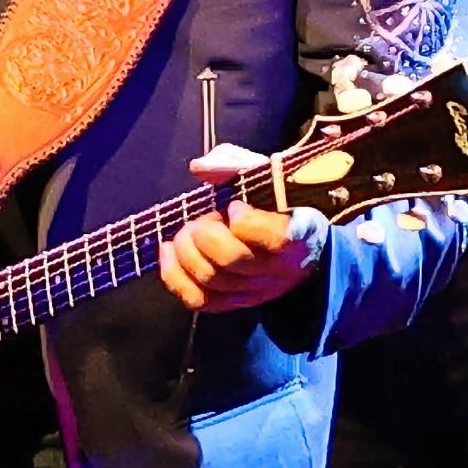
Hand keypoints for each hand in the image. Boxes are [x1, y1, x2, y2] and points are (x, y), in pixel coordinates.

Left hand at [158, 144, 324, 311]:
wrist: (298, 248)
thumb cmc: (280, 204)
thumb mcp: (269, 176)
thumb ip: (237, 164)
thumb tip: (199, 168)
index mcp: (298, 235)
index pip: (275, 238)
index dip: (246, 221)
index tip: (236, 206)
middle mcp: (278, 270)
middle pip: (232, 260)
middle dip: (205, 233)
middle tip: (204, 218)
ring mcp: (255, 292)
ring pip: (212, 280)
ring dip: (187, 250)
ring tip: (187, 232)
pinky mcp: (234, 303)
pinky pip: (198, 300)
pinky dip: (174, 276)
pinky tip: (168, 251)